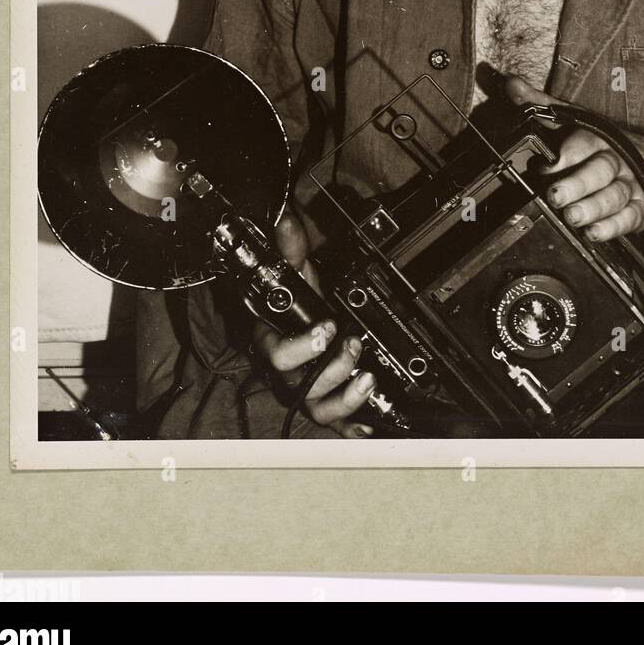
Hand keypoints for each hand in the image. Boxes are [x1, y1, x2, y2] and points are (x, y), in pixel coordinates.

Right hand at [251, 209, 374, 437]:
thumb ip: (291, 250)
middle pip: (299, 385)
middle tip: (353, 345)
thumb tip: (286, 219)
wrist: (305, 330)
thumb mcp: (297, 276)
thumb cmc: (298, 308)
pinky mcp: (327, 405)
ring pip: (318, 407)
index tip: (327, 327)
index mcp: (273, 344)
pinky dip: (353, 425)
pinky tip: (370, 421)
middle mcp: (288, 375)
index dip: (301, 346)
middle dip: (330, 367)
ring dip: (345, 395)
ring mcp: (307, 393)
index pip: (275, 354)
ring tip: (367, 376)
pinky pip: (337, 424)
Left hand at [506, 75, 643, 242]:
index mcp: (598, 138)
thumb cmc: (603, 144)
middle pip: (600, 171)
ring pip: (614, 196)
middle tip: (556, 195)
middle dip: (578, 184)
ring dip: (593, 208)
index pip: (585, 143)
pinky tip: (594, 233)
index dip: (567, 154)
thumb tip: (511, 83)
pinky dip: (612, 227)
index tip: (546, 165)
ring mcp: (630, 186)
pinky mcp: (639, 209)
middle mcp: (616, 161)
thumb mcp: (574, 121)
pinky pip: (629, 219)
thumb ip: (542, 105)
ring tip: (573, 217)